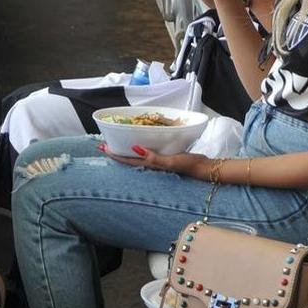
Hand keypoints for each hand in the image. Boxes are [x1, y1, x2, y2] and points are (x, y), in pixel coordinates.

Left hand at [99, 141, 214, 178]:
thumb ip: (154, 158)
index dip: (115, 154)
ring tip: (117, 140)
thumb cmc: (188, 165)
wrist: (205, 168)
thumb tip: (135, 148)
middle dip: (117, 151)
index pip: (128, 160)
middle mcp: (152, 164)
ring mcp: (158, 160)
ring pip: (138, 154)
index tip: (103, 147)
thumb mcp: (171, 161)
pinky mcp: (165, 155)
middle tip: (105, 143)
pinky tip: (140, 140)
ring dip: (127, 147)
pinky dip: (141, 145)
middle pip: (129, 158)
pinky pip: (148, 150)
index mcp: (150, 165)